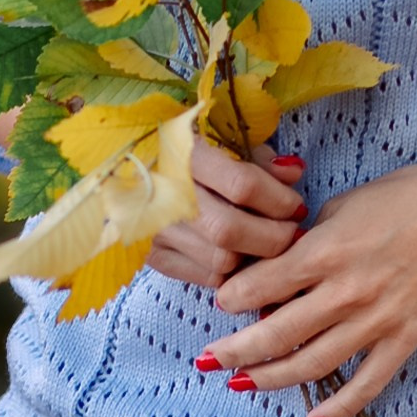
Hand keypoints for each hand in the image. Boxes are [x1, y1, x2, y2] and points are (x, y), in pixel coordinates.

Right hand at [147, 137, 307, 287]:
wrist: (122, 167)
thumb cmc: (181, 149)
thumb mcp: (220, 139)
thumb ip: (259, 158)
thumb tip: (294, 174)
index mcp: (185, 156)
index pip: (243, 186)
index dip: (279, 200)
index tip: (295, 205)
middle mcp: (166, 195)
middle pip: (230, 231)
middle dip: (272, 237)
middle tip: (289, 231)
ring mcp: (156, 230)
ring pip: (219, 261)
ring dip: (252, 258)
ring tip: (265, 243)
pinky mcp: (152, 256)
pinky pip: (203, 278)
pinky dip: (228, 272)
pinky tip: (238, 255)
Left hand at [201, 151, 416, 416]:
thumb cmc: (409, 195)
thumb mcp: (346, 204)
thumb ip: (310, 239)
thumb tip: (277, 268)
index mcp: (327, 250)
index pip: (263, 284)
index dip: (233, 297)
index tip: (219, 304)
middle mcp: (347, 290)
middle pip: (277, 332)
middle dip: (235, 350)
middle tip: (208, 360)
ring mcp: (378, 319)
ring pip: (313, 363)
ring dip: (271, 378)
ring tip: (243, 384)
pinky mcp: (406, 338)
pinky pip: (367, 383)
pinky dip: (338, 408)